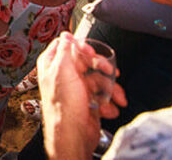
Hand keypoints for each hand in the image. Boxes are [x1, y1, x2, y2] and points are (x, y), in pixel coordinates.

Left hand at [38, 33, 125, 158]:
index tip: (92, 51)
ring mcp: (76, 89)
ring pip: (98, 80)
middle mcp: (63, 76)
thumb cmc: (64, 106)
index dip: (81, 46)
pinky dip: (109, 102)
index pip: (66, 46)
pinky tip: (109, 109)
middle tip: (112, 73)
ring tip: (118, 97)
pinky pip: (102, 96)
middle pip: (87, 62)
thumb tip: (66, 35)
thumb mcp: (62, 71)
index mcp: (53, 65)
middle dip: (103, 68)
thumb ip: (65, 51)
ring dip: (111, 89)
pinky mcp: (87, 102)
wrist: (73, 135)